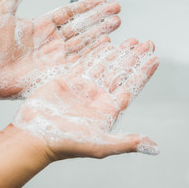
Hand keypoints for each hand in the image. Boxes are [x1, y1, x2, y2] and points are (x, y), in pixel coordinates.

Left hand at [0, 0, 120, 99]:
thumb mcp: (2, 15)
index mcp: (42, 26)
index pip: (69, 13)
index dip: (86, 6)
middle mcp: (52, 41)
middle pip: (82, 26)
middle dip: (100, 17)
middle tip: (116, 9)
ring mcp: (57, 56)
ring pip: (84, 42)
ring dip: (101, 32)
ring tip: (117, 23)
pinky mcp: (58, 71)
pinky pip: (80, 61)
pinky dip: (94, 53)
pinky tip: (107, 45)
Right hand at [13, 38, 159, 159]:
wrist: (34, 136)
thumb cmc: (65, 144)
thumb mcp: (100, 145)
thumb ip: (127, 143)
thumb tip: (154, 147)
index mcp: (107, 110)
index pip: (130, 87)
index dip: (143, 73)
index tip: (154, 58)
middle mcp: (96, 98)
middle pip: (120, 73)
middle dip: (134, 58)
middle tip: (147, 43)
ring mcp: (82, 88)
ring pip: (104, 65)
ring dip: (118, 53)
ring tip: (131, 40)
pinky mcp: (66, 81)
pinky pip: (84, 63)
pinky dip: (95, 53)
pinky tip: (105, 44)